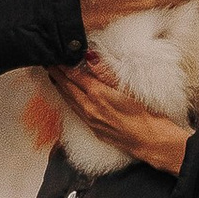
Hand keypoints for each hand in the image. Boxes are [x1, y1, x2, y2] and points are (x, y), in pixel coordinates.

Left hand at [49, 53, 191, 178]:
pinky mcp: (94, 129)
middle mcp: (89, 108)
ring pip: (70, 101)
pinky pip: (76, 111)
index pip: (74, 76)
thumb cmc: (144, 114)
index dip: (63, 66)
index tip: (55, 57)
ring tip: (54, 77)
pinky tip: (69, 96)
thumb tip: (89, 57)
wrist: (149, 141)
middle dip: (57, 75)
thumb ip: (105, 72)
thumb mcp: (127, 87)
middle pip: (67, 88)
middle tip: (48, 63)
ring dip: (60, 87)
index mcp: (97, 95)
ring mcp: (90, 121)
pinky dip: (69, 100)